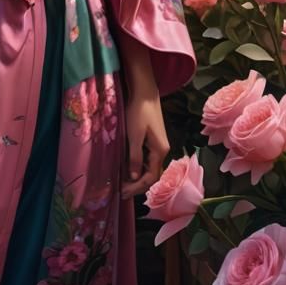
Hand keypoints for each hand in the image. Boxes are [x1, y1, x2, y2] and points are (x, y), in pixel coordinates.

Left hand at [119, 84, 168, 200]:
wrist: (144, 92)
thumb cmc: (139, 112)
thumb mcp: (134, 136)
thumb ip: (135, 157)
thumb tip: (135, 178)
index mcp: (160, 151)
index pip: (151, 178)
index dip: (138, 187)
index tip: (124, 192)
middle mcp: (162, 150)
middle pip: (152, 175)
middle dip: (138, 185)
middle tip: (122, 192)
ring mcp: (159, 145)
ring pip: (150, 167)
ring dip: (138, 177)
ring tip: (124, 183)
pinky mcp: (153, 139)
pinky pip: (148, 159)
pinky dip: (139, 167)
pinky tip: (129, 168)